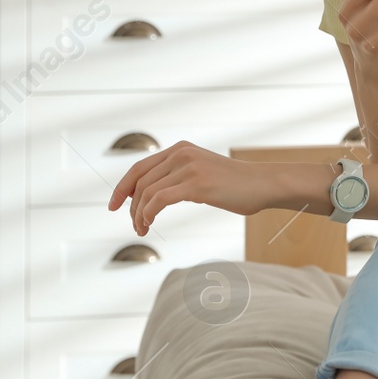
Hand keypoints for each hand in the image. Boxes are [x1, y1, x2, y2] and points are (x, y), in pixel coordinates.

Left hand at [107, 141, 274, 235]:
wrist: (263, 185)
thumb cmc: (236, 185)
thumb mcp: (203, 173)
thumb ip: (181, 176)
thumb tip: (156, 196)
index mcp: (180, 148)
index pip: (140, 167)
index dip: (122, 187)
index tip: (114, 205)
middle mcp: (181, 153)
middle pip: (139, 180)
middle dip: (129, 205)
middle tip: (133, 226)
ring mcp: (188, 167)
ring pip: (147, 192)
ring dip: (139, 215)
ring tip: (142, 230)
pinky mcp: (196, 184)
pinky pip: (160, 200)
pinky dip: (148, 214)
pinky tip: (149, 224)